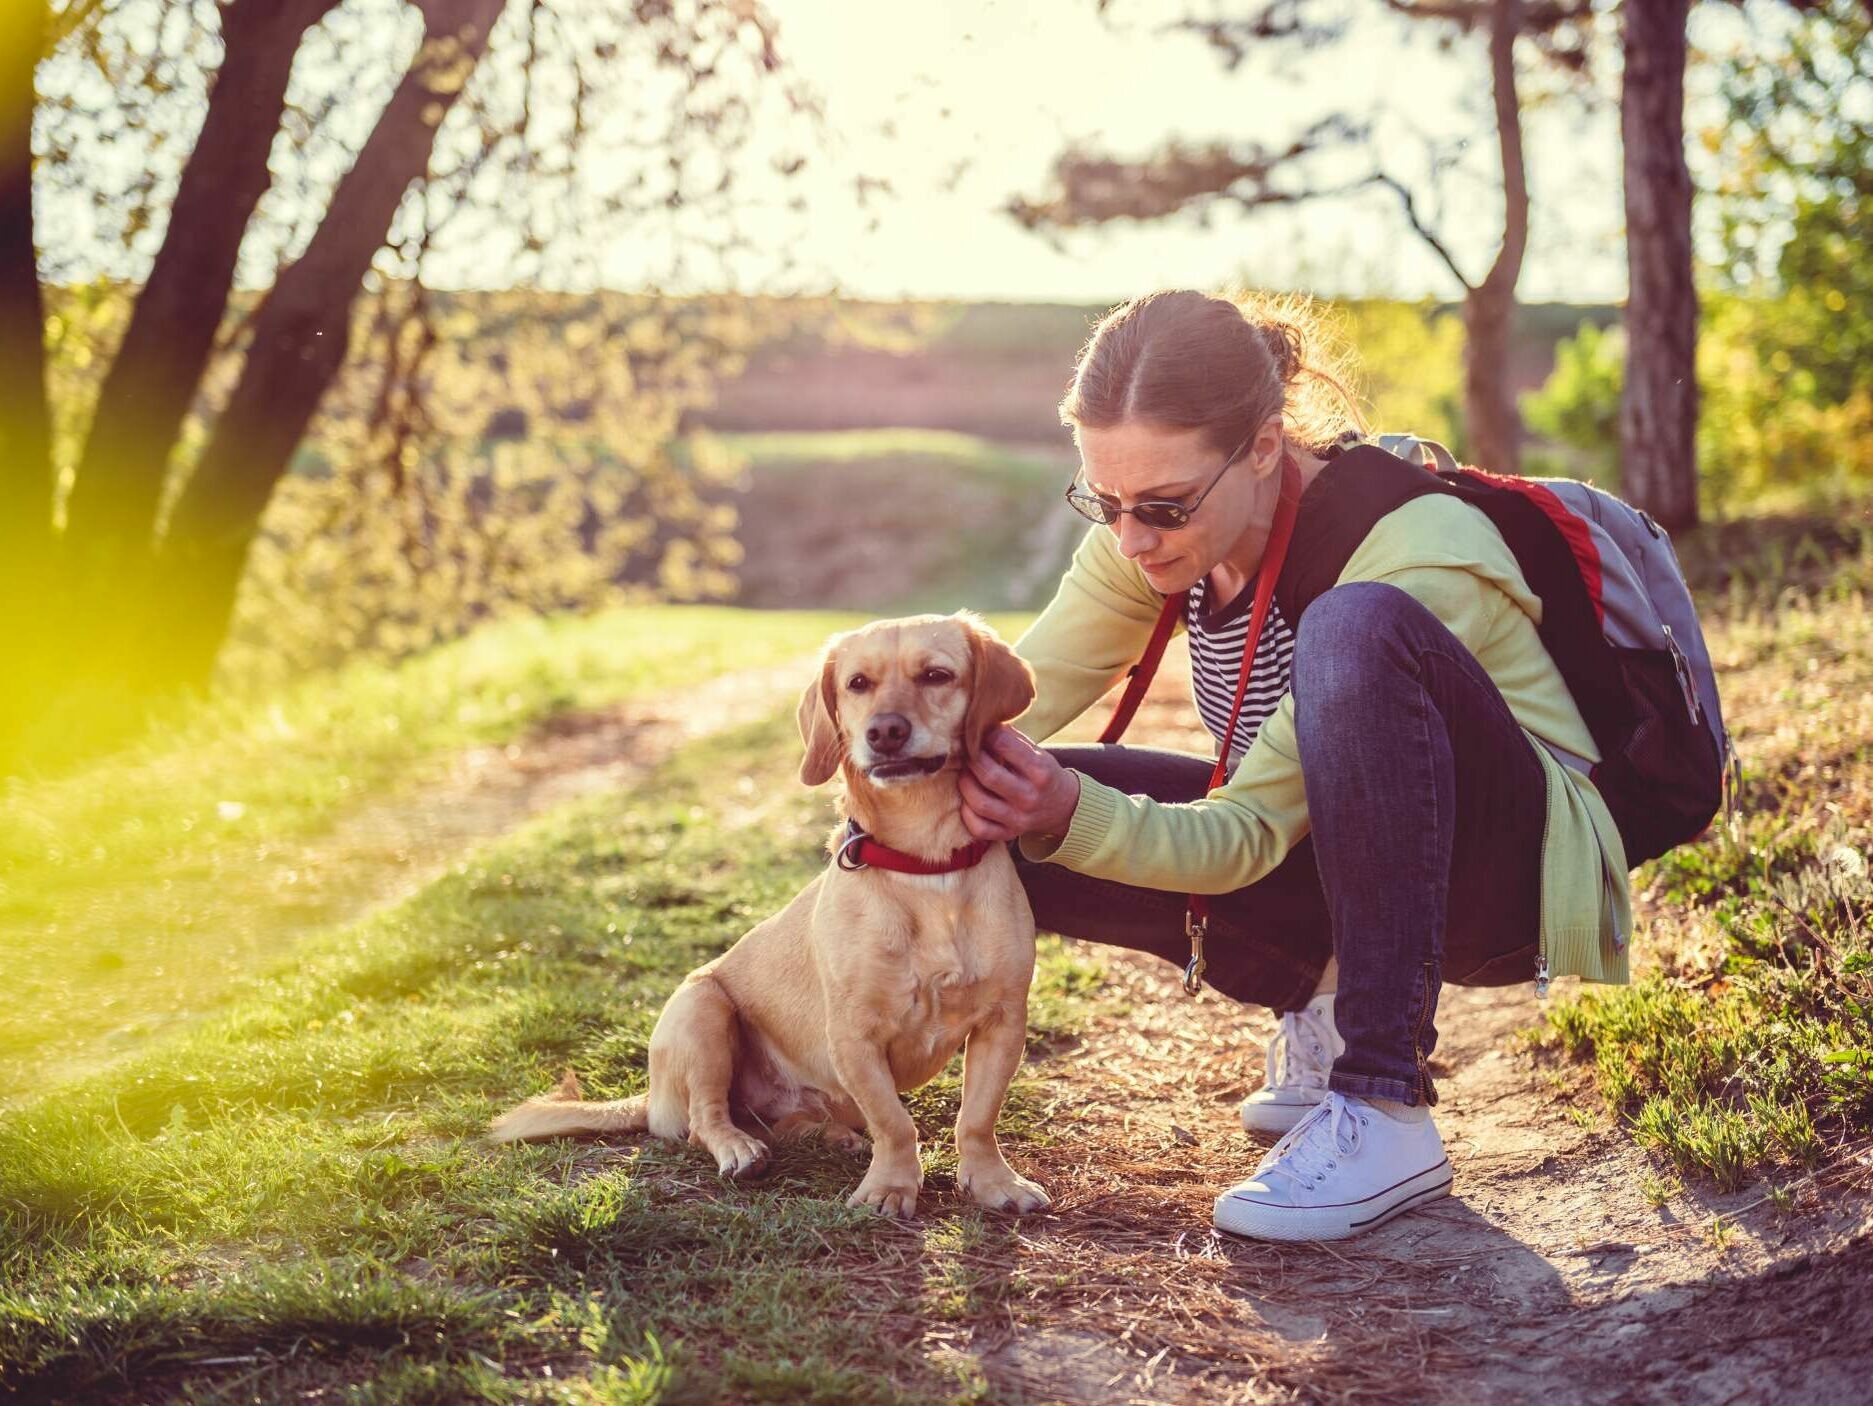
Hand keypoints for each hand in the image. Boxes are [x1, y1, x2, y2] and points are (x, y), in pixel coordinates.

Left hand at [959, 726, 1080, 842]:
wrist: (1064, 806)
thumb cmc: (1043, 773)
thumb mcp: (1038, 753)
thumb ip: (1012, 741)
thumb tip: (982, 726)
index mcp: (1040, 771)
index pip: (1005, 746)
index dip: (988, 735)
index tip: (981, 732)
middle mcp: (1030, 797)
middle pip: (989, 775)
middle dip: (973, 759)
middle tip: (968, 753)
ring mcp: (1019, 818)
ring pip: (980, 802)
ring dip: (966, 784)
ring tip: (966, 774)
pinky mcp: (1009, 833)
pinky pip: (979, 828)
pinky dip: (967, 814)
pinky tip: (968, 800)